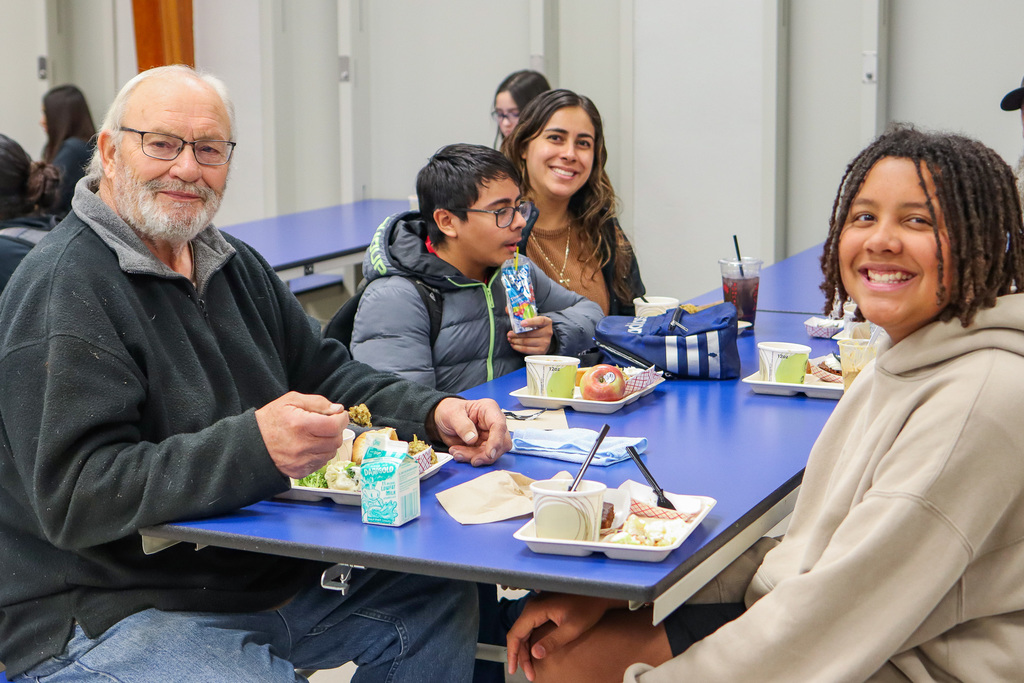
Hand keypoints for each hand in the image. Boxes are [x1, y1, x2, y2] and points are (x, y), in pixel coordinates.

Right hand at [255, 392, 348, 478]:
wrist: (251, 444)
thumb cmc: (271, 420)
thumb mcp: (291, 401)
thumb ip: (317, 403)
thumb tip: (338, 409)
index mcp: (300, 425)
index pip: (334, 425)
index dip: (341, 419)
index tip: (339, 415)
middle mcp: (302, 445)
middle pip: (335, 440)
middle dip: (336, 430)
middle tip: (327, 424)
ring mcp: (301, 461)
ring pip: (331, 453)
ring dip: (329, 443)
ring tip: (317, 435)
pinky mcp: (300, 472)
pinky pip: (321, 463)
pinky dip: (320, 454)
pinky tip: (310, 446)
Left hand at [429, 397, 510, 466]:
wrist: (442, 419)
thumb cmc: (450, 410)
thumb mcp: (452, 414)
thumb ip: (462, 425)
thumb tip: (472, 438)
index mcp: (489, 409)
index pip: (499, 425)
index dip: (497, 441)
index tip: (489, 454)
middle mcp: (493, 423)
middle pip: (501, 443)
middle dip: (486, 454)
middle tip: (472, 459)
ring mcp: (490, 436)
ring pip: (492, 453)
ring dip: (474, 457)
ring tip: (457, 453)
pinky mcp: (484, 446)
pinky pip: (482, 457)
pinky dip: (469, 458)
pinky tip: (458, 453)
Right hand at [506, 594, 622, 680]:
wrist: (598, 595)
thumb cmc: (589, 607)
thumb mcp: (572, 628)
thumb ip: (553, 641)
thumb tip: (535, 654)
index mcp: (535, 609)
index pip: (515, 634)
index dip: (513, 654)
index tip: (514, 671)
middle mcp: (533, 605)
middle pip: (518, 634)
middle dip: (521, 656)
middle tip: (530, 674)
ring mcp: (537, 606)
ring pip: (524, 632)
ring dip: (526, 650)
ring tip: (532, 668)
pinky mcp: (543, 608)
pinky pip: (531, 627)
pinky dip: (531, 642)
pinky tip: (536, 654)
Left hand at [508, 315, 553, 355]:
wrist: (544, 338)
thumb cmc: (535, 327)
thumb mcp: (531, 319)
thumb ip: (520, 314)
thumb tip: (507, 309)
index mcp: (546, 322)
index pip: (539, 321)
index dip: (530, 322)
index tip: (521, 323)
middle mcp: (548, 332)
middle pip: (530, 333)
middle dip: (517, 334)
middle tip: (509, 333)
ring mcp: (545, 342)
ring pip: (527, 342)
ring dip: (516, 341)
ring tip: (510, 339)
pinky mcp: (541, 351)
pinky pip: (527, 350)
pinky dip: (518, 348)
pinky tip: (514, 345)